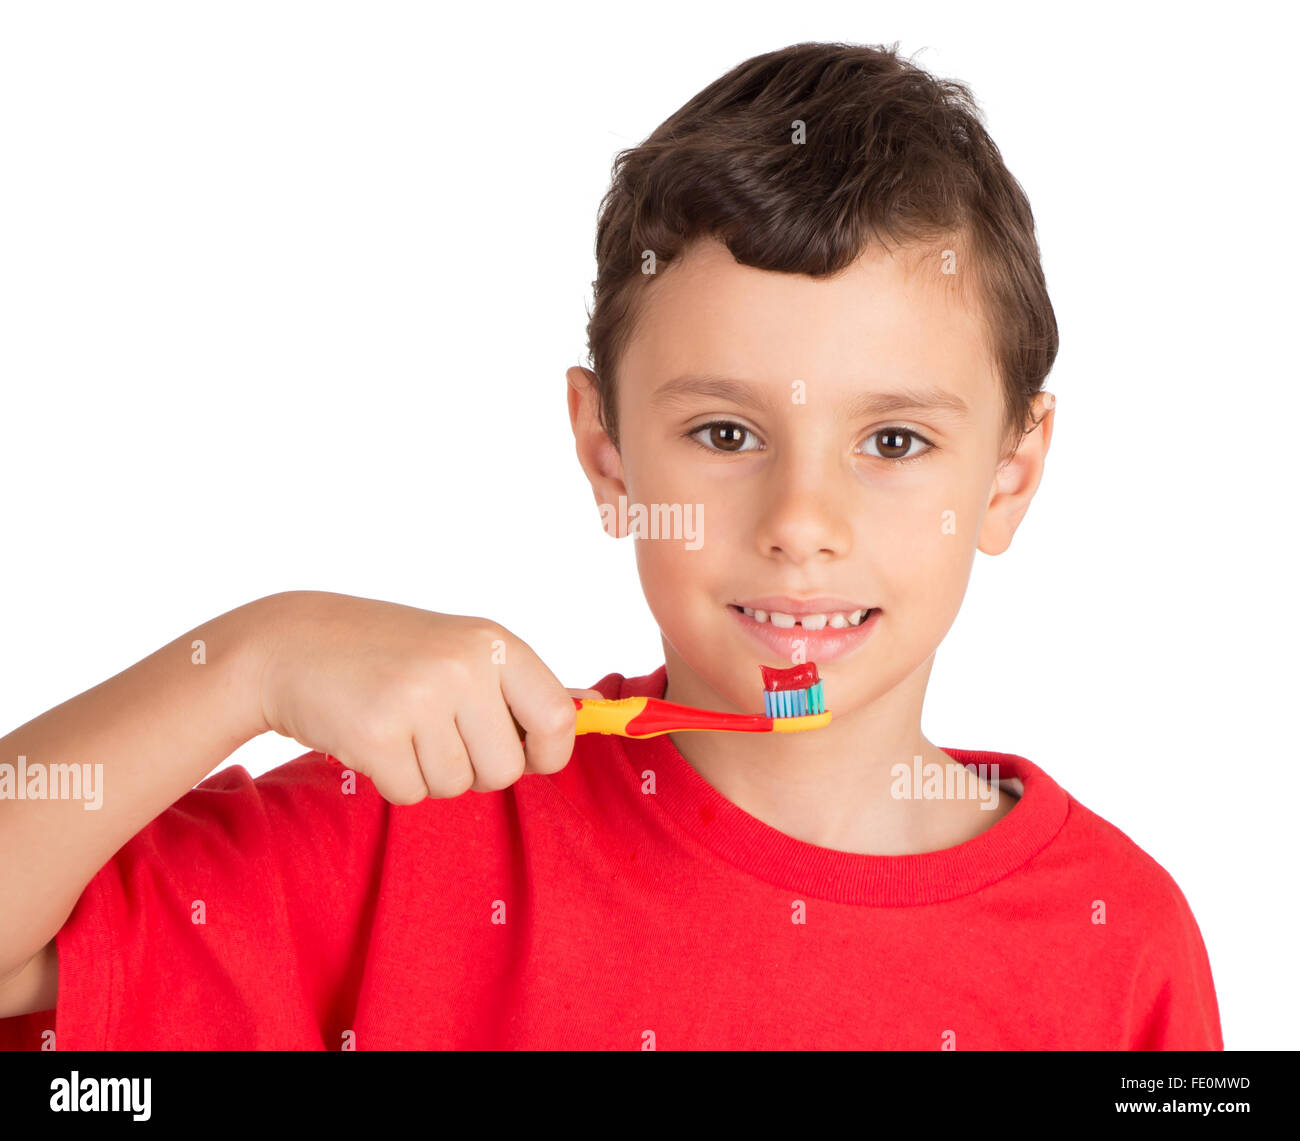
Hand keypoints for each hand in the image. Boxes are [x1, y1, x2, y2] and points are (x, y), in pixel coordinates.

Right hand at [255, 591, 602, 803]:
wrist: (291, 645)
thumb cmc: (391, 654)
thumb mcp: (462, 651)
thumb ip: (523, 686)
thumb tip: (591, 706)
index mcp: (494, 644)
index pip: (557, 718)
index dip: (547, 752)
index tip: (526, 754)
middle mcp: (462, 667)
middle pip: (506, 769)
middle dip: (476, 769)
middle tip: (438, 733)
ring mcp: (418, 698)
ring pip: (457, 786)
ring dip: (429, 772)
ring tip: (401, 727)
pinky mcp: (376, 733)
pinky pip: (411, 794)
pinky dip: (392, 780)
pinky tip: (373, 739)